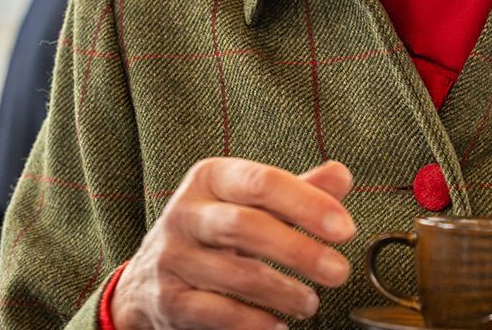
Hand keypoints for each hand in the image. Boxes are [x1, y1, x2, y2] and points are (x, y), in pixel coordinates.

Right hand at [110, 157, 355, 328]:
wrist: (146, 276)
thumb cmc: (214, 228)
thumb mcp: (248, 199)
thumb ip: (296, 188)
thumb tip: (341, 176)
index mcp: (211, 177)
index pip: (263, 182)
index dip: (307, 203)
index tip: (345, 227)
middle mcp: (187, 212)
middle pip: (247, 227)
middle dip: (300, 251)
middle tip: (339, 271)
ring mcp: (173, 257)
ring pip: (236, 274)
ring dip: (283, 291)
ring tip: (312, 302)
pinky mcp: (168, 300)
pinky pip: (216, 313)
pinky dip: (253, 322)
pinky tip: (278, 324)